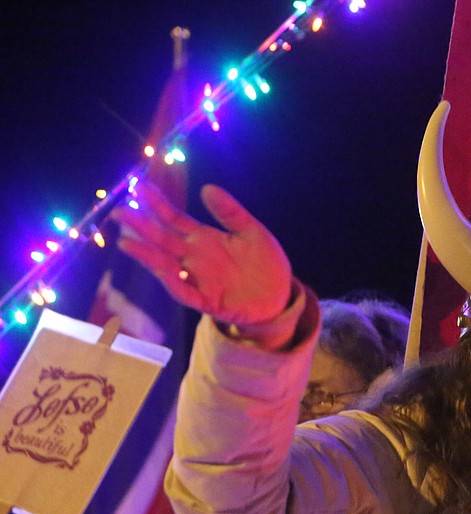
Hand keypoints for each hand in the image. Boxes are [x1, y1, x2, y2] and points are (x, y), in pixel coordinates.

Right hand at [112, 181, 291, 326]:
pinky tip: (164, 272)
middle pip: (163, 240)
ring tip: (127, 244)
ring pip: (167, 267)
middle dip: (141, 228)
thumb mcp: (252, 231)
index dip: (157, 204)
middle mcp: (196, 258)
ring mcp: (200, 280)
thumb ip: (230, 212)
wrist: (281, 295)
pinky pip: (187, 294)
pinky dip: (175, 284)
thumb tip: (206, 187)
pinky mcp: (210, 302)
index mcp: (204, 239)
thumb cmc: (265, 262)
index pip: (174, 219)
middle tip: (120, 212)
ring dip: (148, 257)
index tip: (139, 186)